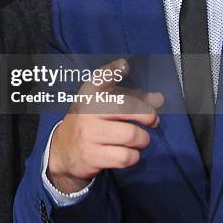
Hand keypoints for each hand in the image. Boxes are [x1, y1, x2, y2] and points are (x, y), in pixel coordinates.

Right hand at [47, 59, 163, 192]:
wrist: (64, 150)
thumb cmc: (91, 123)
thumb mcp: (104, 106)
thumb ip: (132, 100)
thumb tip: (159, 98)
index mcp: (89, 94)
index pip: (100, 78)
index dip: (113, 70)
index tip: (124, 66)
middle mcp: (87, 110)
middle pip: (127, 107)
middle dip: (148, 115)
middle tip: (152, 120)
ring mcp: (89, 133)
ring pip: (131, 135)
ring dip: (142, 140)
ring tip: (138, 140)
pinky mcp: (92, 156)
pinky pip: (126, 156)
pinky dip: (133, 156)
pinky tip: (127, 152)